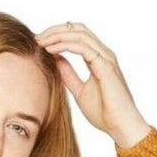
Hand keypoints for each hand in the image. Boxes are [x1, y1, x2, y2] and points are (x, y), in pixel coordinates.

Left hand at [34, 22, 150, 147]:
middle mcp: (103, 53)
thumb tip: (56, 60)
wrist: (120, 127)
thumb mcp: (80, 92)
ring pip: (79, 34)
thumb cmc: (105, 113)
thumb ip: (69, 75)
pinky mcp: (105, 66)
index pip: (77, 36)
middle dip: (55, 30)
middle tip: (36, 38)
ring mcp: (106, 58)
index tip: (40, 43)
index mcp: (98, 58)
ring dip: (57, 35)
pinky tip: (51, 50)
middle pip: (77, 29)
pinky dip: (65, 46)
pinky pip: (82, 48)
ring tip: (40, 42)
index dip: (58, 35)